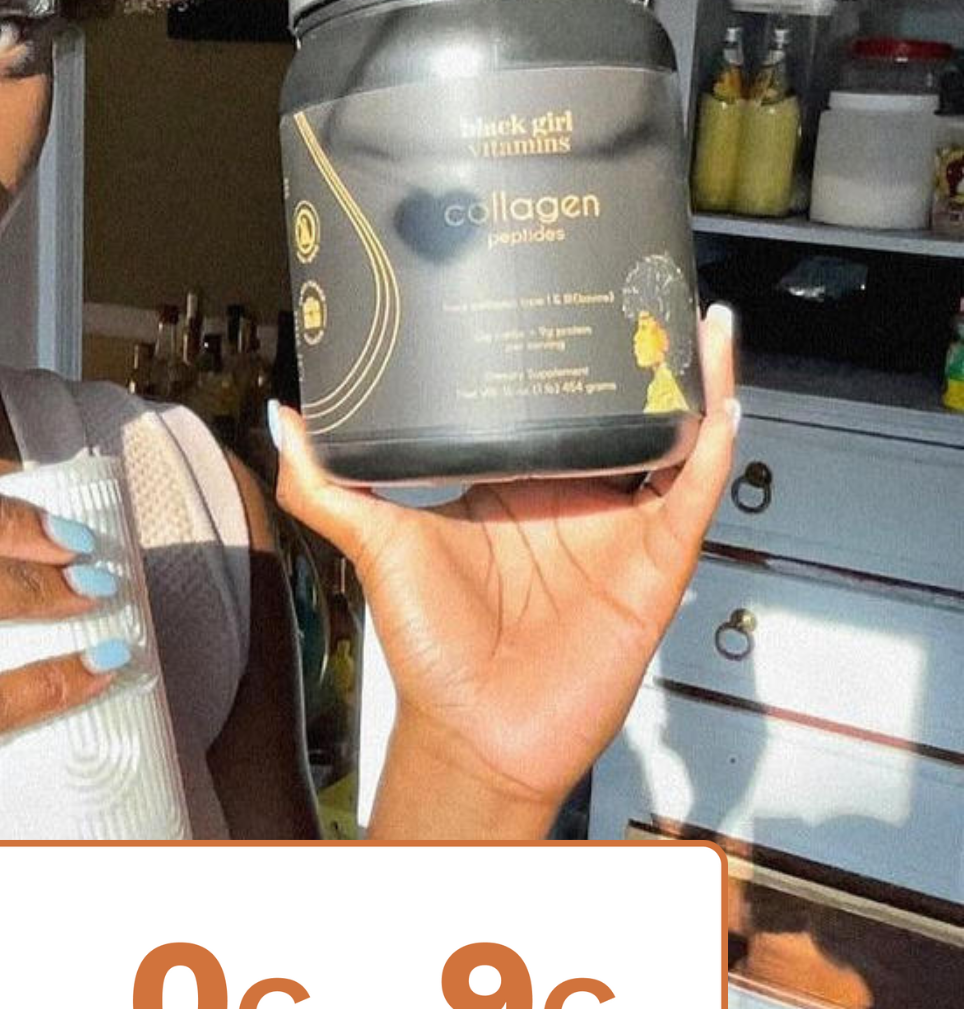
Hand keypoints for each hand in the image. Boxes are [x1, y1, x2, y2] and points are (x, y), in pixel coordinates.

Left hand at [273, 305, 737, 817]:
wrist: (476, 731)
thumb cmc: (431, 647)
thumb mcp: (374, 544)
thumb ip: (326, 485)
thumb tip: (286, 417)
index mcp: (515, 483)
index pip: (550, 404)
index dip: (564, 353)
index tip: (566, 285)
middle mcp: (573, 498)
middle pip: (620, 412)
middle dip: (639, 351)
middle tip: (643, 276)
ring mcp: (619, 528)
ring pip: (671, 442)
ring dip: (692, 383)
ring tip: (700, 318)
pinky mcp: (656, 563)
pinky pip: (695, 496)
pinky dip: (713, 447)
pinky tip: (723, 396)